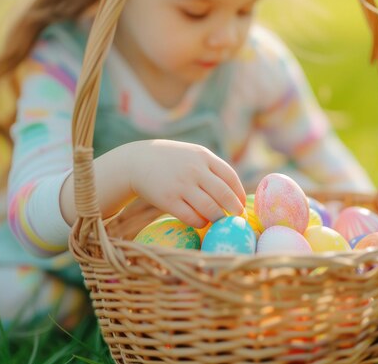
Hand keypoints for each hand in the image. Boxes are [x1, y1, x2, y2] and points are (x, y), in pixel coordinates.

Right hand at [123, 140, 245, 227]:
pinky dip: (200, 223)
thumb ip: (212, 168)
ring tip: (219, 223)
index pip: (230, 177)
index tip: (241, 204)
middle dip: (234, 210)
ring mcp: (181, 185)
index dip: (239, 194)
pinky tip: (200, 222)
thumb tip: (235, 194)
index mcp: (204, 156)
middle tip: (237, 218)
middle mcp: (195, 170)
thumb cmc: (171, 161)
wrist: (136, 161)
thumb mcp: (193, 155)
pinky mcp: (168, 200)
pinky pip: (191, 217)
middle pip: (224, 195)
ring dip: (218, 219)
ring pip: (210, 209)